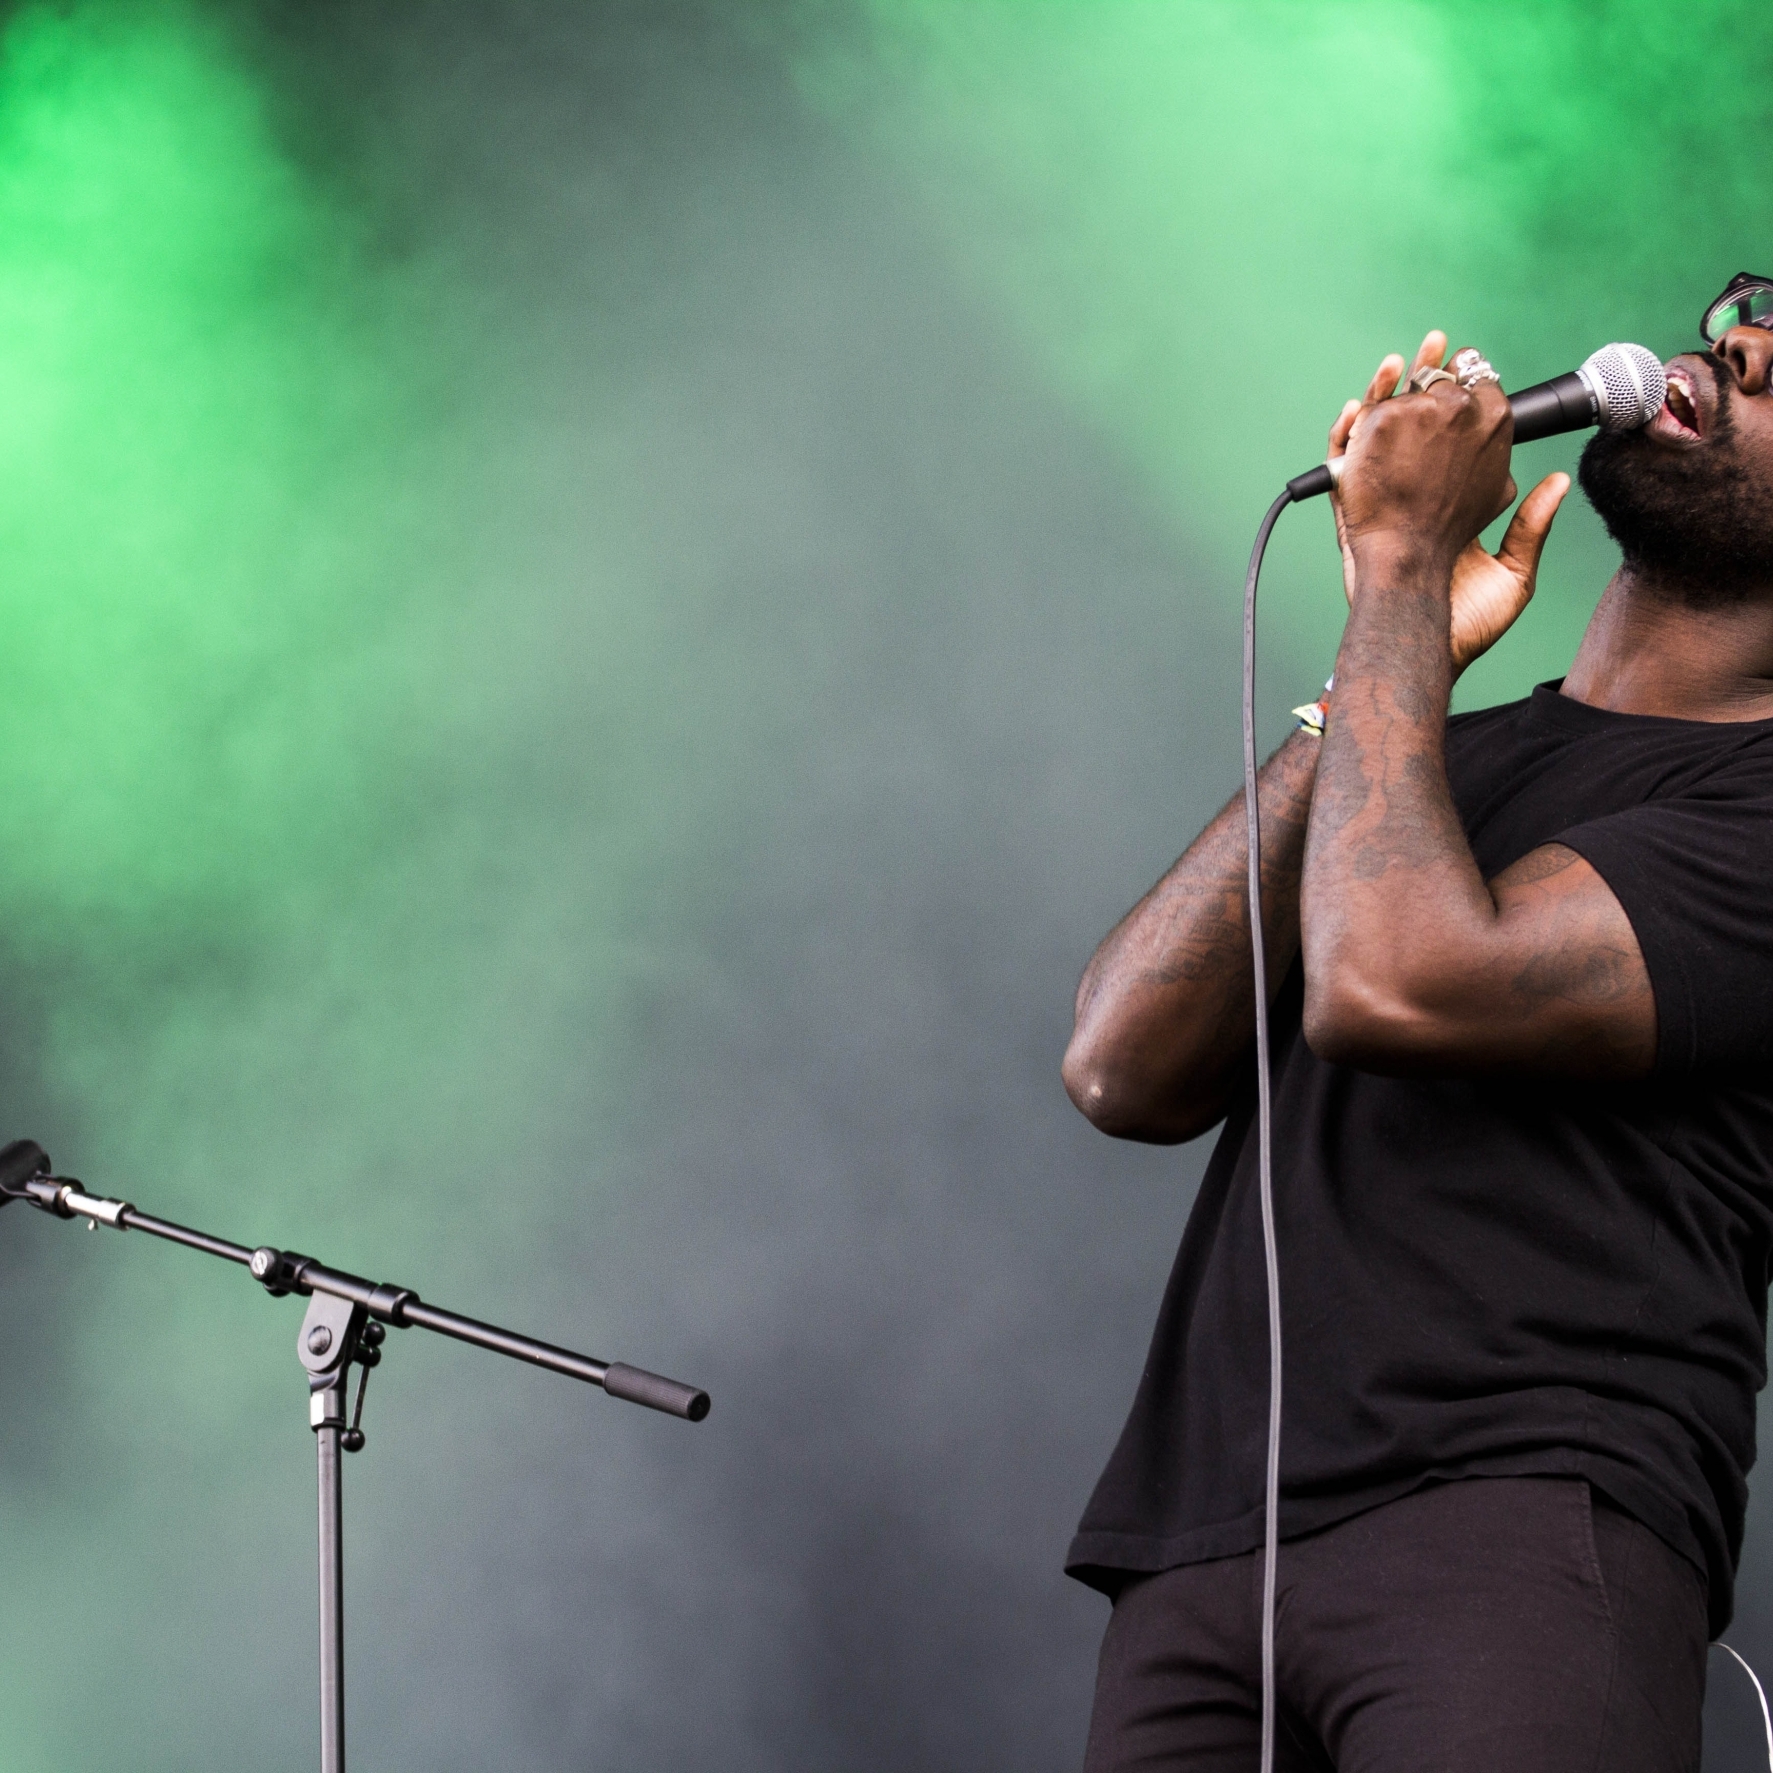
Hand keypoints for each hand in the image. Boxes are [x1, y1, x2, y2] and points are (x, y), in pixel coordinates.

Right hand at [1328, 335, 1569, 673]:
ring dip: (1379, 399)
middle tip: (1435, 348)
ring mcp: (1382, 509)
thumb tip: (1557, 483)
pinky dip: (1341, 436)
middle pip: (1412, 433)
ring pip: (1374, 443)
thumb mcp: (1514, 574)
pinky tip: (1354, 409)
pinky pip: (1340, 469)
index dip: (1460, 407)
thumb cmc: (1467, 625)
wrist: (1426, 652)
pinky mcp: (1354, 520)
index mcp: (1451, 512)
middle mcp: (1415, 504)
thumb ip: (1530, 528)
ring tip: (1394, 363)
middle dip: (1420, 386)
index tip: (1475, 373)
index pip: (1452, 448)